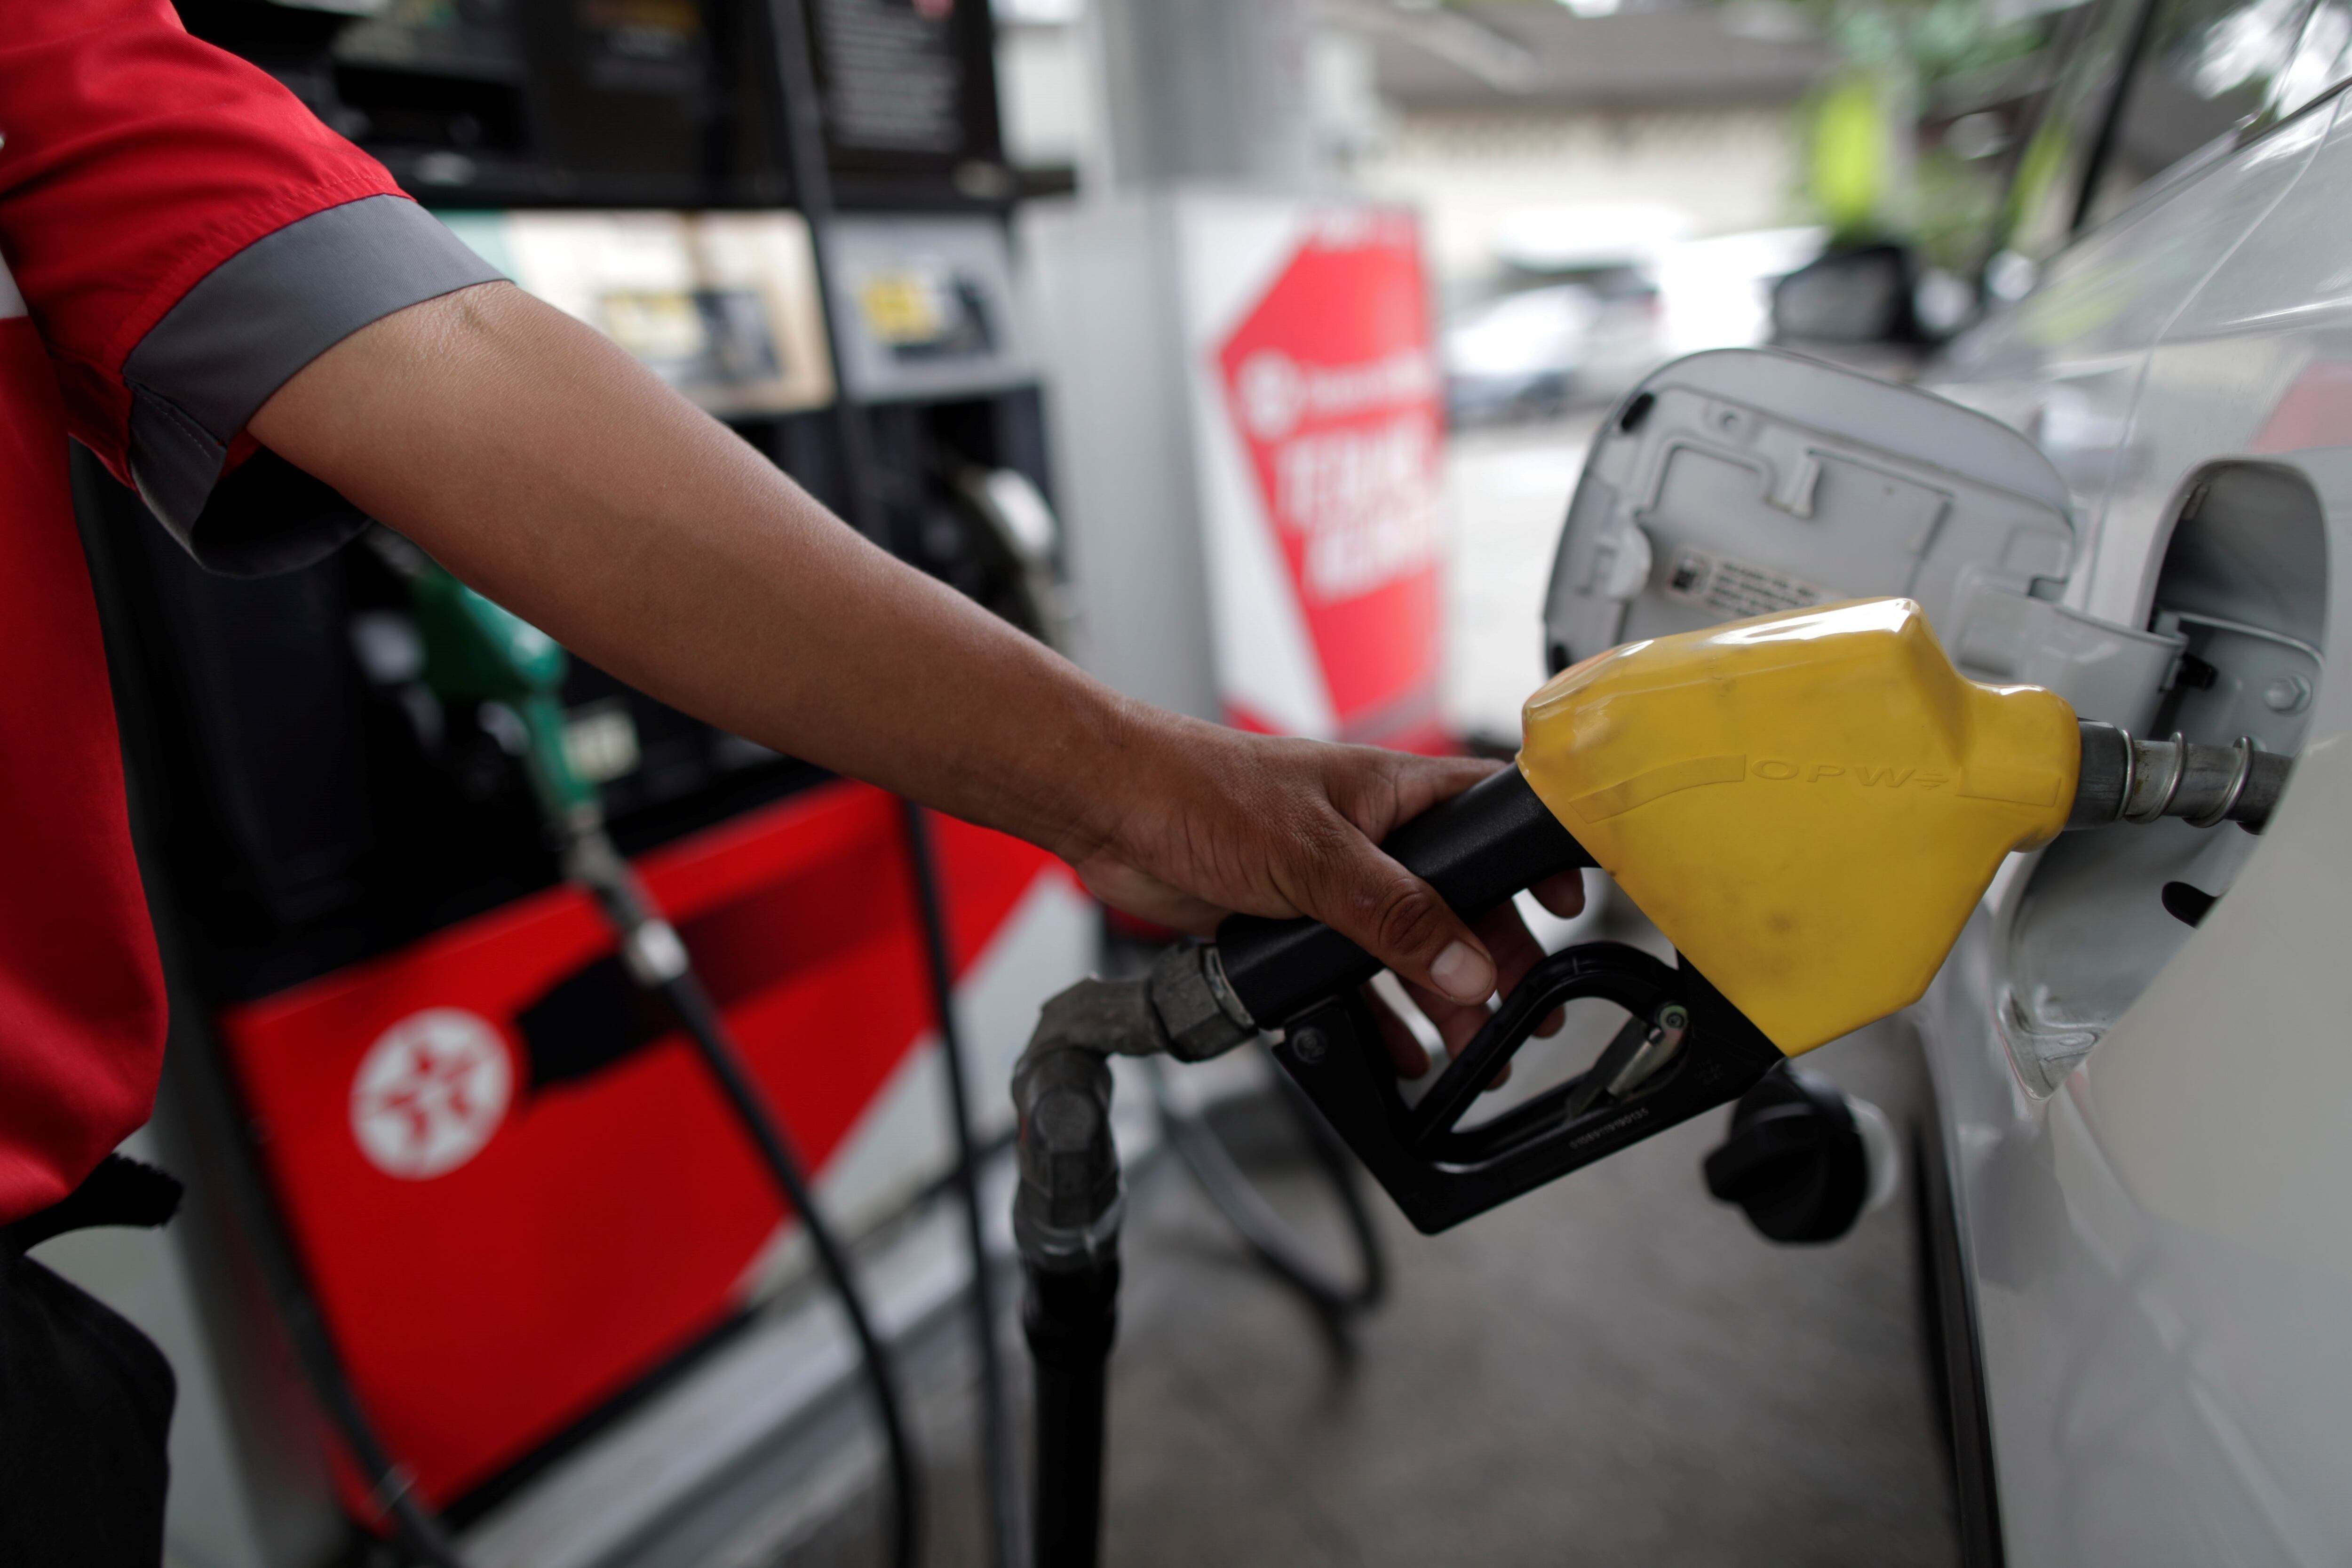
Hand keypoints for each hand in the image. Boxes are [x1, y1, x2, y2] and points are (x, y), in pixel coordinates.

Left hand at [1063, 710, 1585, 1047]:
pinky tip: (1401, 1058)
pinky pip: (1355, 978)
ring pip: (1410, 948)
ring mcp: (1337, 883)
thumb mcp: (1315, 858)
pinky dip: (1379, 1018)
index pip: (1492, 818)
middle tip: (1525, 1018)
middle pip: (1460, 903)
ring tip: (1473, 1056)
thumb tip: (1465, 967)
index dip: (1535, 860)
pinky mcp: (1297, 922)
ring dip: (1441, 1002)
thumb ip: (1395, 915)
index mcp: (1397, 793)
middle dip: (1494, 962)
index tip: (1568, 910)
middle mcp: (1377, 836)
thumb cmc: (1204, 792)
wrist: (1114, 811)